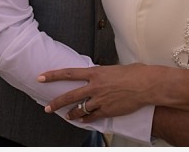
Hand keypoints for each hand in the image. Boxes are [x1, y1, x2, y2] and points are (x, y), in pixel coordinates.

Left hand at [39, 63, 160, 121]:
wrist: (147, 85)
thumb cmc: (136, 73)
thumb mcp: (115, 68)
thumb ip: (104, 73)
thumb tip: (101, 74)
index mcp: (96, 73)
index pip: (69, 73)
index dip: (53, 75)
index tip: (41, 77)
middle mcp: (95, 86)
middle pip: (70, 96)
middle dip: (56, 103)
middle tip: (47, 107)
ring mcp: (100, 100)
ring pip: (80, 109)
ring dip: (71, 114)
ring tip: (66, 116)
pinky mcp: (107, 110)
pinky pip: (92, 117)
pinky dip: (86, 120)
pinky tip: (82, 121)